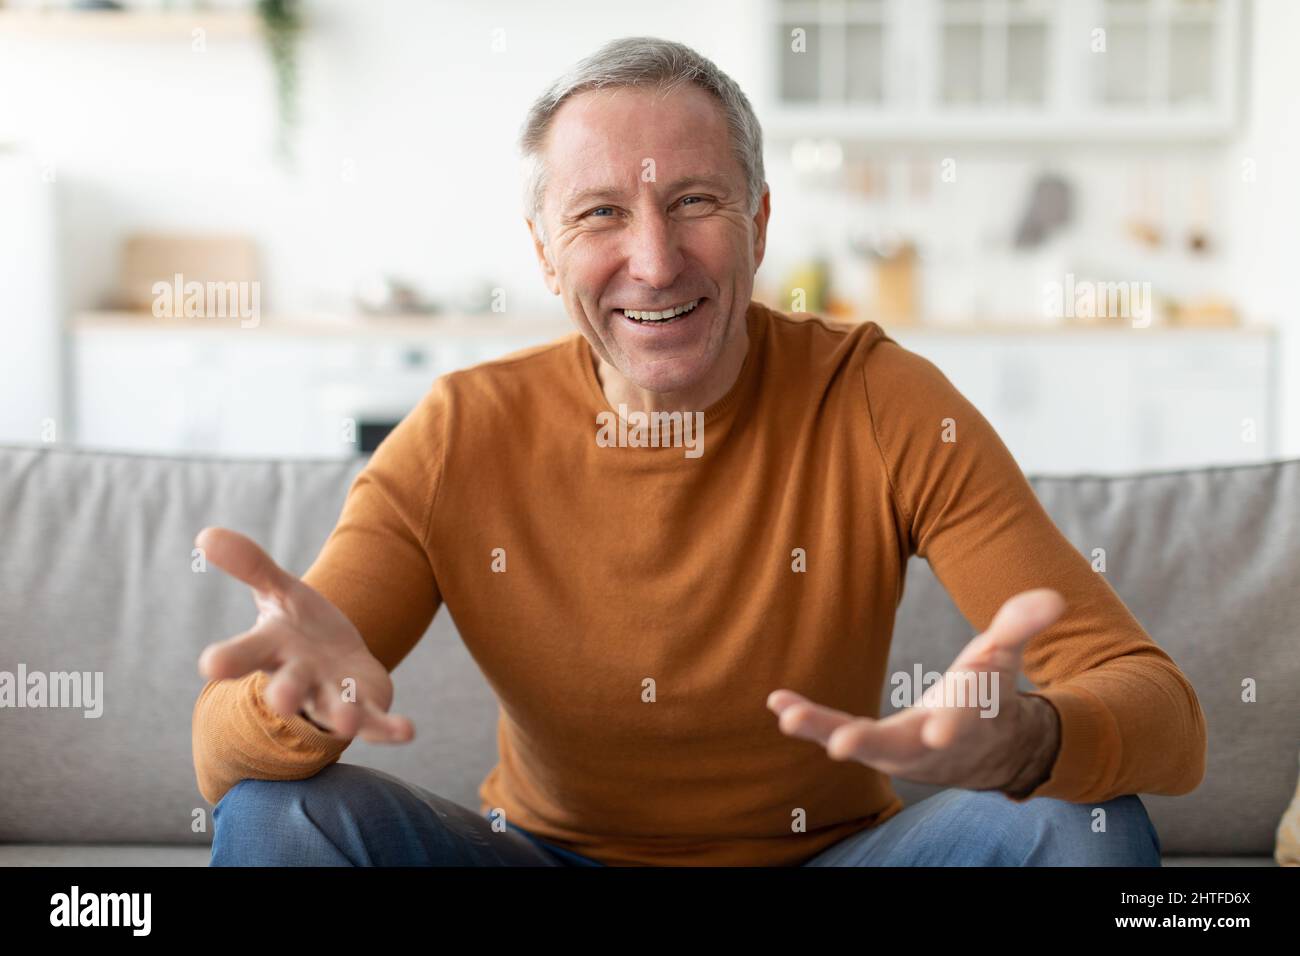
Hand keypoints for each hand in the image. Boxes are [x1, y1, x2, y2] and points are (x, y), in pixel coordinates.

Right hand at [194, 526, 414, 744]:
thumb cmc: (298, 626)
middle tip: (281, 700)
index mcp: (273, 650)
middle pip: (290, 688)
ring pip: (334, 710)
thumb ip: (250, 565)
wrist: (335, 656)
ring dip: (341, 716)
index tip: (210, 663)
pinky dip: (389, 728)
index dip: (230, 658)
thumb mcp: (279, 590)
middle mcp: (300, 678)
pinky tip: (406, 731)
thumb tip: (206, 534)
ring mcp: (332, 696)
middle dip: (286, 693)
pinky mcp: (366, 706)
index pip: (246, 653)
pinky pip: (377, 721)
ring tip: (347, 722)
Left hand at [767, 588, 1064, 791]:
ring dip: (823, 731)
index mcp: (969, 720)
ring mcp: (898, 752)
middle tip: (842, 744)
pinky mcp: (872, 747)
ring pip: (860, 745)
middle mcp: (931, 745)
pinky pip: (835, 734)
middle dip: (873, 744)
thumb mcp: (1006, 657)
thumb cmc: (991, 693)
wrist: (989, 750)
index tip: (939, 731)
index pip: (964, 722)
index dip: (953, 725)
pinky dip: (808, 722)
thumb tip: (1053, 595)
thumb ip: (1022, 626)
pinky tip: (777, 705)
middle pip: (899, 746)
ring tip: (788, 716)